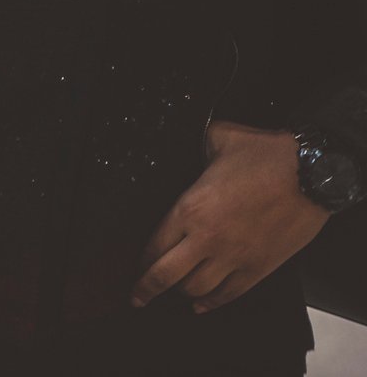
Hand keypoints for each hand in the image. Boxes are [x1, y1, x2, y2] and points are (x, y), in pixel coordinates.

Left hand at [132, 121, 329, 313]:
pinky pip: (230, 293)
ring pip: (197, 289)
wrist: (312, 174)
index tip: (134, 267)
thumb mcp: (218, 140)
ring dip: (182, 293)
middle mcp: (207, 238)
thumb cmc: (265, 154)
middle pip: (166, 274)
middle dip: (146, 289)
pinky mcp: (260, 267)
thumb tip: (193, 145)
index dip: (140, 261)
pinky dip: (213, 303)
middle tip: (136, 298)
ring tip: (173, 293)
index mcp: (190, 208)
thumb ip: (198, 148)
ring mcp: (234, 256)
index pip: (154, 245)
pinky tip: (202, 306)